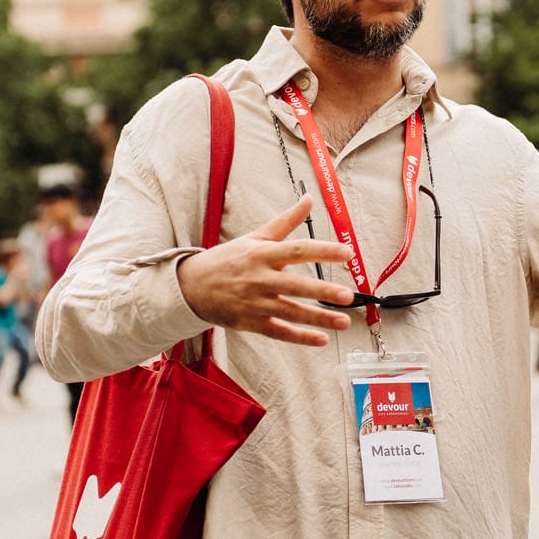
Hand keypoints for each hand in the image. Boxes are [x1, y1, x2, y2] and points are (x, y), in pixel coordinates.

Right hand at [176, 194, 356, 346]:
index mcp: (262, 254)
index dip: (323, 251)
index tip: (347, 253)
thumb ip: (285, 221)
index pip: (296, 250)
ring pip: (290, 312)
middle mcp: (259, 278)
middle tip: (347, 295)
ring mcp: (255, 302)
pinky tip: (321, 339)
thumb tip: (308, 198)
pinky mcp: (250, 322)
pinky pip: (279, 331)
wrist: (192, 286)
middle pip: (295, 285)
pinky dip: (300, 337)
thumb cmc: (228, 260)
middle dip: (322, 291)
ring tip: (344, 321)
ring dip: (318, 318)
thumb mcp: (255, 237)